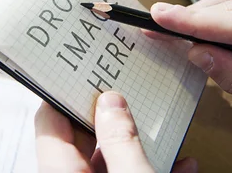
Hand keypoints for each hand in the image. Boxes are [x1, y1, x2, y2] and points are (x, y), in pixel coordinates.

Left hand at [34, 91, 197, 172]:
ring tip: (159, 121)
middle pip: (82, 136)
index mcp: (61, 172)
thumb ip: (120, 141)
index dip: (63, 92)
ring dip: (138, 143)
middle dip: (109, 113)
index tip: (81, 69)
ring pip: (109, 158)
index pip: (49, 121)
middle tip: (126, 86)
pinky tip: (182, 162)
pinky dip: (152, 167)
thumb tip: (111, 101)